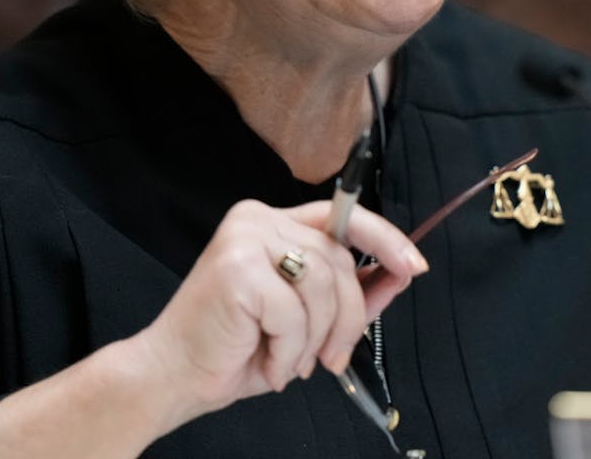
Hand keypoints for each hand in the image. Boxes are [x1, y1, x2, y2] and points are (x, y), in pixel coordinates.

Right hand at [135, 199, 426, 432]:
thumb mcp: (309, 320)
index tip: (414, 266)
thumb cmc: (237, 348)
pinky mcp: (236, 267)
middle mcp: (259, 219)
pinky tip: (267, 361)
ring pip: (323, 286)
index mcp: (275, 224)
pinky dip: (288, 349)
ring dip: (314, 339)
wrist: (176, 375)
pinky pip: (293, 312)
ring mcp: (245, 238)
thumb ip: (353, 293)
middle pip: (340, 259)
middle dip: (347, 318)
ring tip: (290, 362)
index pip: (343, 216)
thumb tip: (402, 272)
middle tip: (330, 358)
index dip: (386, 239)